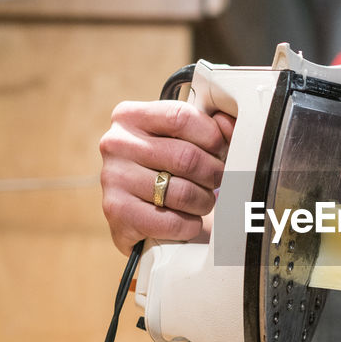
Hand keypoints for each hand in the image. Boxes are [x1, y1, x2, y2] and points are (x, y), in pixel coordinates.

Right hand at [99, 100, 234, 252]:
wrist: (137, 214)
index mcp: (130, 116)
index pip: (181, 117)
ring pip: (183, 193)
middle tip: (216, 181)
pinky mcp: (118, 213)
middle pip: (186, 157)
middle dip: (213, 174)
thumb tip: (227, 123)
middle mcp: (116, 144)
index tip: (220, 150)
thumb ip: (208, 127)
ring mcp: (113, 179)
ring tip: (201, 201)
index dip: (212, 137)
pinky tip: (186, 220)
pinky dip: (189, 225)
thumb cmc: (164, 169)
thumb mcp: (182, 140)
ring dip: (203, 201)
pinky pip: (173, 223)